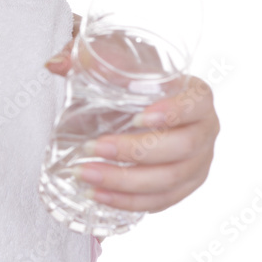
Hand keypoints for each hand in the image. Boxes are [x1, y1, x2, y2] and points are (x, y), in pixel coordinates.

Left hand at [44, 15, 220, 217]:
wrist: (135, 106)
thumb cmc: (130, 83)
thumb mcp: (111, 63)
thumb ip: (85, 59)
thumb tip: (56, 64)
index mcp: (197, 96)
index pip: (196, 103)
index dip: (173, 112)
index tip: (137, 118)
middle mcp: (205, 131)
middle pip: (181, 148)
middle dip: (133, 151)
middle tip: (93, 148)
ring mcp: (197, 163)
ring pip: (168, 180)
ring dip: (124, 181)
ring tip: (86, 175)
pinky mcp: (182, 188)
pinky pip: (159, 202)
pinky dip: (127, 201)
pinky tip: (98, 194)